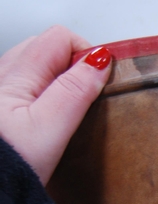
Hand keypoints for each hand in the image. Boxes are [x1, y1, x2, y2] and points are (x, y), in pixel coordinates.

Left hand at [0, 25, 110, 184]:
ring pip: (40, 67)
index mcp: (18, 73)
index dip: (88, 54)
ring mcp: (2, 91)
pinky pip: (31, 86)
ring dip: (62, 80)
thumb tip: (100, 61)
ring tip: (72, 110)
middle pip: (50, 48)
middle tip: (90, 97)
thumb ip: (75, 91)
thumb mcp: (50, 127)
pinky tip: (52, 118)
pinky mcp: (4, 108)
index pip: (61, 38)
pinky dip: (48, 93)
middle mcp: (5, 74)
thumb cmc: (11, 165)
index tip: (102, 82)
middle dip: (76, 65)